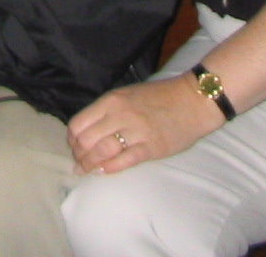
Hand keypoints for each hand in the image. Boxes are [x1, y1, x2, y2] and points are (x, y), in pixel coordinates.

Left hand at [67, 74, 220, 175]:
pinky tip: (104, 171)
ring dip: (90, 165)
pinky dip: (110, 168)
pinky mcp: (151, 147)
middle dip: (79, 155)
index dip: (72, 139)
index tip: (74, 146)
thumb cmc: (159, 96)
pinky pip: (124, 161)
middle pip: (86, 140)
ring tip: (87, 170)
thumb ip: (108, 110)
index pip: (79, 123)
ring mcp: (136, 131)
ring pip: (101, 152)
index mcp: (111, 100)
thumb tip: (88, 130)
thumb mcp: (127, 94)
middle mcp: (120, 115)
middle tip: (79, 163)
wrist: (192, 100)